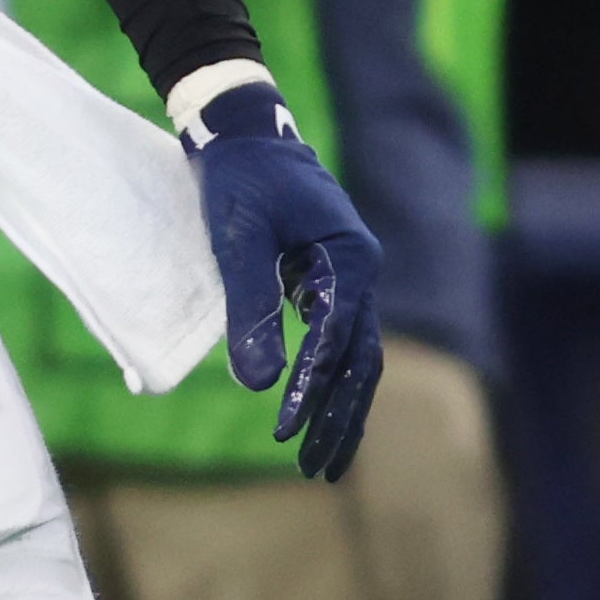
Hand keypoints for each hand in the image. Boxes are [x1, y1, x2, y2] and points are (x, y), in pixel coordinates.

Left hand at [185, 78, 385, 480]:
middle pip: (362, 360)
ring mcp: (349, 275)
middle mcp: (361, 270)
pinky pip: (340, 341)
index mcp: (350, 258)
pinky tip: (313, 411)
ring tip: (321, 461)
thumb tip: (256, 384)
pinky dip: (329, 380)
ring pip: (356, 356)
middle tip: (315, 470)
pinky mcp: (329, 279)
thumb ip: (249, 307)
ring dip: (339, 409)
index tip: (283, 431)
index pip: (337, 340)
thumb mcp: (238, 240)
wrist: (241, 129)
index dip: (311, 389)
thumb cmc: (238, 177)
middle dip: (339, 419)